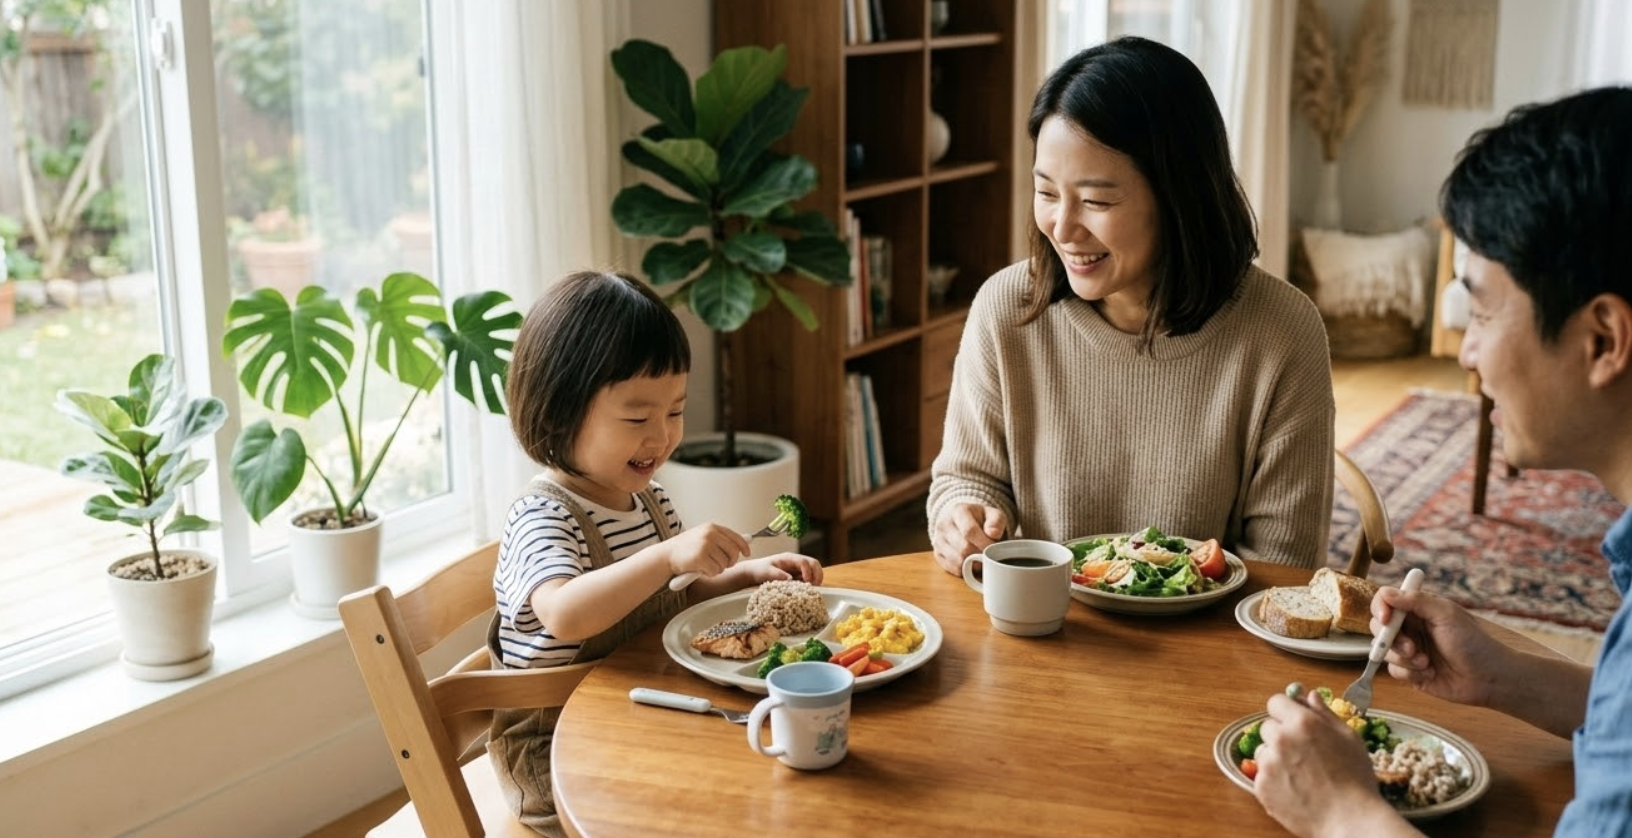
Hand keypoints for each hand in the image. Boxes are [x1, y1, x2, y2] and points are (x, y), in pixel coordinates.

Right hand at [662, 523, 750, 580]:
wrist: (665, 555)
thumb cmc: (684, 549)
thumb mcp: (702, 537)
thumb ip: (720, 540)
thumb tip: (745, 543)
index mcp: (712, 527)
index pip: (736, 536)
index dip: (744, 546)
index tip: (747, 552)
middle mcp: (710, 534)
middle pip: (734, 552)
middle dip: (730, 562)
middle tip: (721, 565)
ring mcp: (705, 545)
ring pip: (724, 564)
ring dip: (717, 569)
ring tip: (704, 565)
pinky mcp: (700, 558)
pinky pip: (715, 571)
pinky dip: (709, 574)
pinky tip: (699, 569)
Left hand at [733, 552, 823, 585]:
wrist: (754, 573)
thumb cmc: (759, 569)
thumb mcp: (766, 571)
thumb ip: (777, 574)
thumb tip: (790, 579)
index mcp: (789, 558)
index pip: (804, 561)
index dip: (808, 570)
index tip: (807, 581)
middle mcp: (795, 562)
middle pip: (814, 563)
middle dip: (817, 574)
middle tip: (814, 586)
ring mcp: (797, 569)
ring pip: (814, 570)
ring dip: (816, 579)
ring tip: (812, 589)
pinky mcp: (797, 576)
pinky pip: (808, 578)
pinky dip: (811, 584)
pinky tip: (806, 590)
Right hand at [930, 501, 1007, 574]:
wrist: (959, 520)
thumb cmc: (979, 518)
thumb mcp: (992, 514)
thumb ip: (996, 522)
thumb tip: (993, 534)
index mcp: (958, 511)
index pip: (969, 531)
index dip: (984, 543)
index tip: (994, 548)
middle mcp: (944, 525)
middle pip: (963, 548)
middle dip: (980, 555)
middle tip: (989, 555)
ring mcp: (938, 540)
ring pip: (958, 561)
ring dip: (973, 564)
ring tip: (981, 558)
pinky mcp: (937, 554)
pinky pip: (953, 568)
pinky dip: (965, 570)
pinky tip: (971, 563)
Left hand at [1253, 690, 1404, 837]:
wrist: (1350, 818)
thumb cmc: (1355, 778)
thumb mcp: (1348, 738)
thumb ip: (1324, 713)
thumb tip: (1309, 694)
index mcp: (1302, 722)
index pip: (1276, 702)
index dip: (1285, 711)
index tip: (1293, 721)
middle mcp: (1281, 739)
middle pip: (1268, 727)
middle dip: (1281, 735)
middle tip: (1303, 753)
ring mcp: (1268, 763)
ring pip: (1263, 751)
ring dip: (1275, 758)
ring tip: (1300, 774)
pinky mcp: (1261, 786)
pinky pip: (1261, 775)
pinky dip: (1274, 780)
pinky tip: (1295, 788)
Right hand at [1374, 586, 1502, 707]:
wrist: (1489, 679)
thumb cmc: (1474, 643)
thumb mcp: (1447, 615)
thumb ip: (1416, 601)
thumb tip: (1386, 593)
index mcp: (1418, 609)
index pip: (1385, 600)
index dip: (1380, 608)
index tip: (1387, 619)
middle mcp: (1411, 628)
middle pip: (1378, 627)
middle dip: (1391, 639)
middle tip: (1411, 648)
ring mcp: (1410, 650)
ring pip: (1384, 651)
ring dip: (1404, 659)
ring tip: (1426, 663)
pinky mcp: (1411, 671)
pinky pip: (1394, 670)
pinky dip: (1409, 673)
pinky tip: (1430, 674)